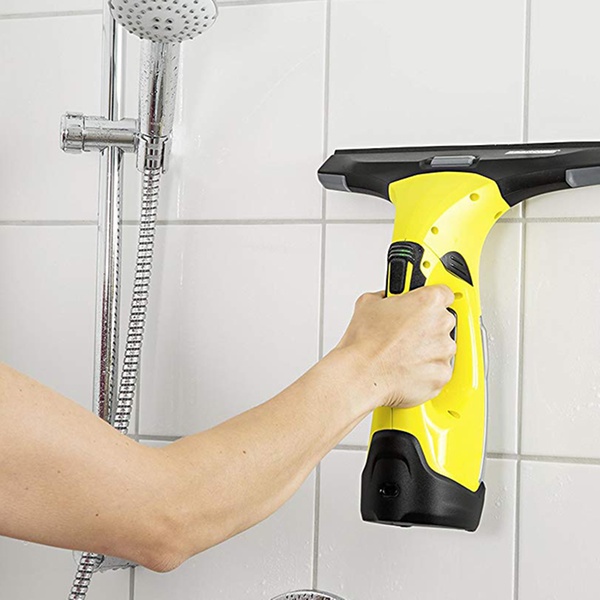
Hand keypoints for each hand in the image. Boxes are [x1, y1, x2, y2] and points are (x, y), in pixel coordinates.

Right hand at [335, 285, 456, 408]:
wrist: (362, 374)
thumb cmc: (365, 343)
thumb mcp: (368, 303)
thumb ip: (387, 296)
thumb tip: (387, 299)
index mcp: (428, 301)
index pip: (443, 293)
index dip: (430, 301)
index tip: (423, 307)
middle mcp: (442, 323)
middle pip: (443, 321)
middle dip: (427, 327)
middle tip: (404, 333)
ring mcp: (444, 351)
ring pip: (441, 348)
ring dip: (427, 350)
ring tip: (402, 354)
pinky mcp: (442, 374)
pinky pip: (438, 369)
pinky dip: (426, 370)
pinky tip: (406, 368)